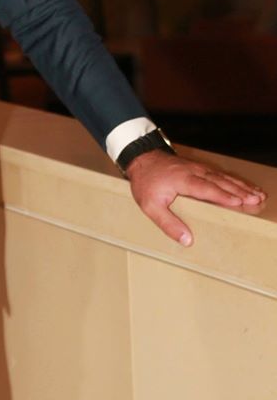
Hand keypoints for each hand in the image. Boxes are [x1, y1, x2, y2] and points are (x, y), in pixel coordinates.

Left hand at [126, 149, 266, 246]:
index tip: (240, 202)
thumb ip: (168, 223)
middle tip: (257, 199)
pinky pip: (219, 174)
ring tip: (258, 194)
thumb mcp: (150, 206)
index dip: (223, 196)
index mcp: (183, 180)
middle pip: (220, 181)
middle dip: (240, 191)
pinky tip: (244, 186)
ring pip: (223, 177)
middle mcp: (193, 172)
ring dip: (241, 185)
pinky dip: (234, 180)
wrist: (141, 159)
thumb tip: (187, 240)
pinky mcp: (198, 168)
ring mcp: (197, 168)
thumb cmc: (145, 182)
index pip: (206, 188)